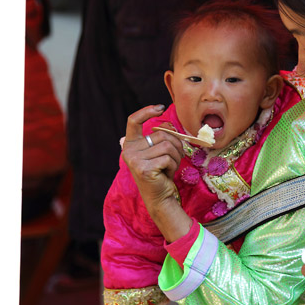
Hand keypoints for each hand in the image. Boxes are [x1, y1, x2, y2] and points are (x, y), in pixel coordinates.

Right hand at [122, 105, 192, 241]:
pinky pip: (168, 157)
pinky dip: (173, 165)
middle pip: (161, 135)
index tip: (160, 107)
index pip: (134, 121)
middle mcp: (129, 150)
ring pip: (167, 145)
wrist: (160, 196)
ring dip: (175, 157)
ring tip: (168, 167)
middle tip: (172, 159)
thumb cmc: (162, 172)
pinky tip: (166, 173)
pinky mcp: (143, 169)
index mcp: (131, 144)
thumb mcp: (160, 152)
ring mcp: (134, 160)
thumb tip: (170, 126)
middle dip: (175, 145)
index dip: (146, 111)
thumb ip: (161, 138)